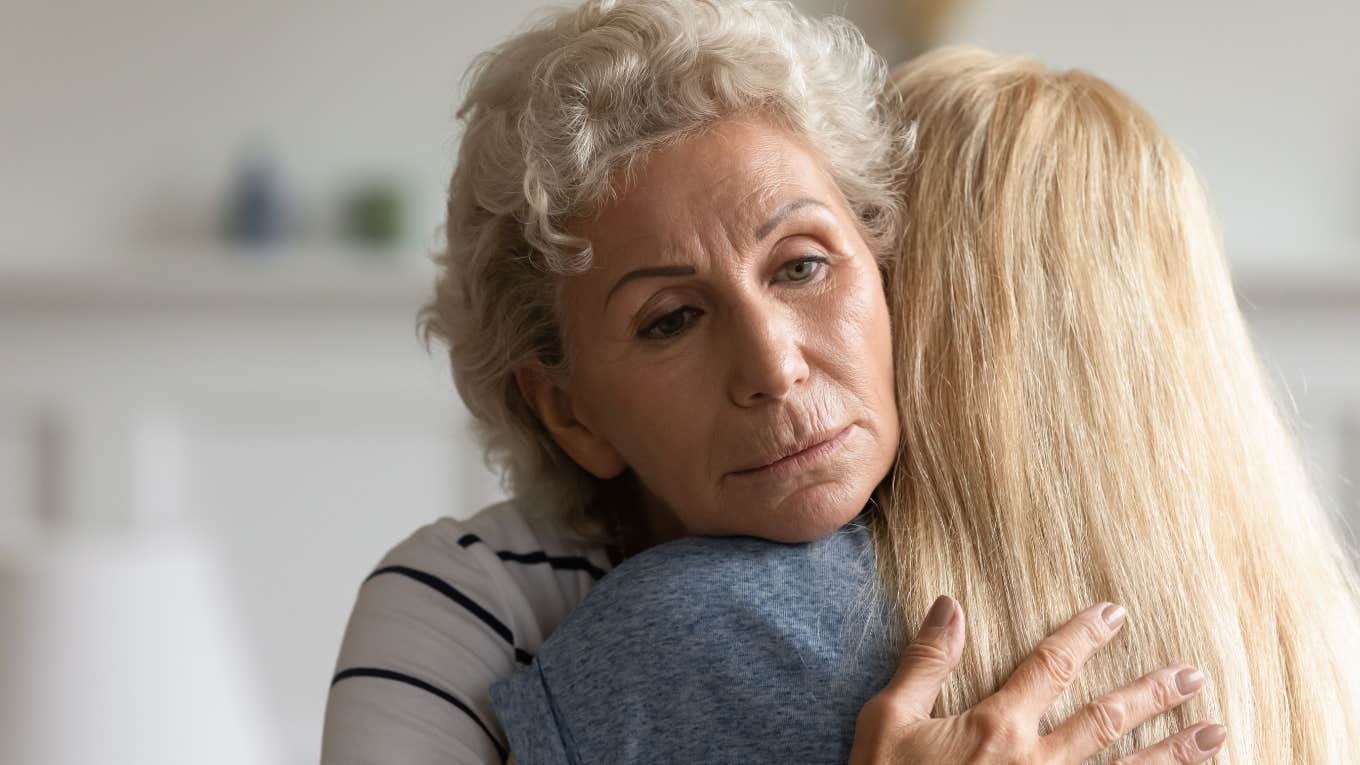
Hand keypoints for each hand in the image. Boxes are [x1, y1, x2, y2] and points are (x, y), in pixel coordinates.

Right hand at [848, 597, 1226, 763]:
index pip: (1049, 667)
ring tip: (1215, 735)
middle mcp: (1035, 763)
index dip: (1083, 636)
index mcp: (996, 727)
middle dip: (1152, 696)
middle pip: (1106, 721)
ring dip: (1174, 754)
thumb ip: (927, 662)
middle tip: (1193, 676)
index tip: (1115, 613)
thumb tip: (950, 603)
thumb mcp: (889, 719)